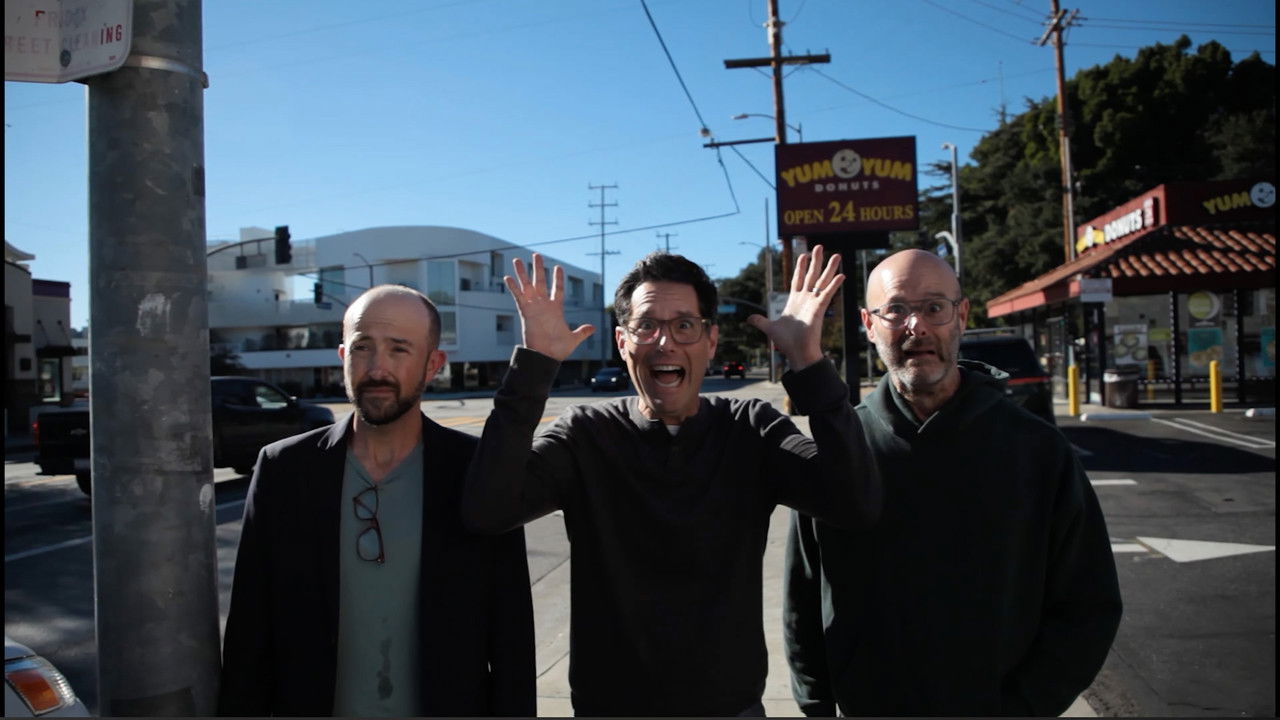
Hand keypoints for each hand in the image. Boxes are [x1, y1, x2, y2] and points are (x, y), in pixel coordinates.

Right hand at [505, 253, 594, 360]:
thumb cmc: (558, 350)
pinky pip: (518, 297)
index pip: (558, 289)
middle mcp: (544, 305)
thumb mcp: (573, 339)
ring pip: (527, 286)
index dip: (558, 279)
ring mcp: (534, 308)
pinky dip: (513, 288)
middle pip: (541, 282)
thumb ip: (582, 332)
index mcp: (556, 309)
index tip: (558, 267)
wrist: (545, 357)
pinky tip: (508, 277)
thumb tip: (593, 328)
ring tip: (517, 260)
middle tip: (536, 255)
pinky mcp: (525, 312)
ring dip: (522, 273)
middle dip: (538, 268)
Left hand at [746, 244, 843, 370]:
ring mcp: (813, 303)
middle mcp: (805, 299)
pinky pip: (827, 293)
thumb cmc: (786, 342)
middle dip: (815, 261)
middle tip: (819, 246)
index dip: (800, 267)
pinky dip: (834, 284)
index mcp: (794, 301)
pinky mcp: (819, 308)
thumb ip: (760, 321)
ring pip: (822, 281)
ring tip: (836, 255)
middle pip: (811, 275)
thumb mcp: (770, 328)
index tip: (803, 255)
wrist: (796, 352)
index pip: (798, 279)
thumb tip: (749, 318)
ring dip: (829, 268)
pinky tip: (841, 274)